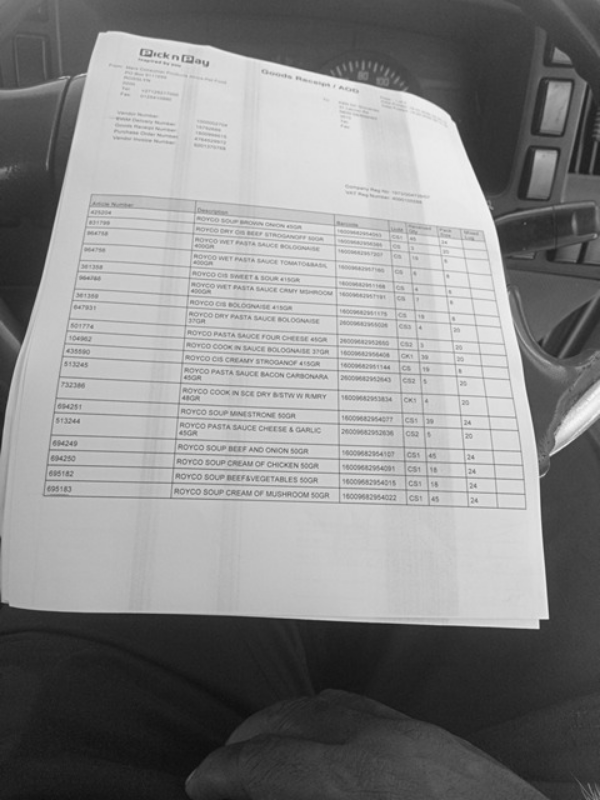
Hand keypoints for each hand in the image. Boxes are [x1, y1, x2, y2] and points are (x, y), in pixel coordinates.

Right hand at [185, 689, 546, 798]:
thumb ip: (302, 795)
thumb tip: (265, 793)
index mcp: (356, 780)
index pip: (269, 762)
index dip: (224, 772)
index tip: (199, 781)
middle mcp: (380, 742)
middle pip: (292, 718)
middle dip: (248, 738)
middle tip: (221, 765)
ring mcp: (409, 731)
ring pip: (326, 703)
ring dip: (285, 720)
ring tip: (262, 745)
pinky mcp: (430, 733)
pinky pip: (362, 706)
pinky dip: (324, 715)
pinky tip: (318, 734)